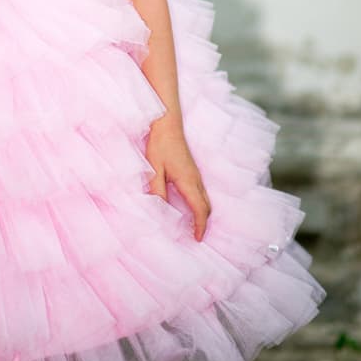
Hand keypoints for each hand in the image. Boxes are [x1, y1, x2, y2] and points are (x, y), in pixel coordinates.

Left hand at [145, 116, 211, 241]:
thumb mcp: (154, 169)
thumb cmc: (160, 144)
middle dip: (203, 222)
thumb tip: (160, 211)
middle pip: (206, 206)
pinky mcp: (191, 167)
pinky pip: (200, 190)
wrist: (167, 121)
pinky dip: (199, 202)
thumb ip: (157, 191)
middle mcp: (196, 178)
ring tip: (192, 224)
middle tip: (195, 235)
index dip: (199, 226)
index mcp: (188, 181)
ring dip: (202, 212)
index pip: (200, 209)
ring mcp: (195, 172)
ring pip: (205, 198)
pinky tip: (188, 204)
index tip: (196, 239)